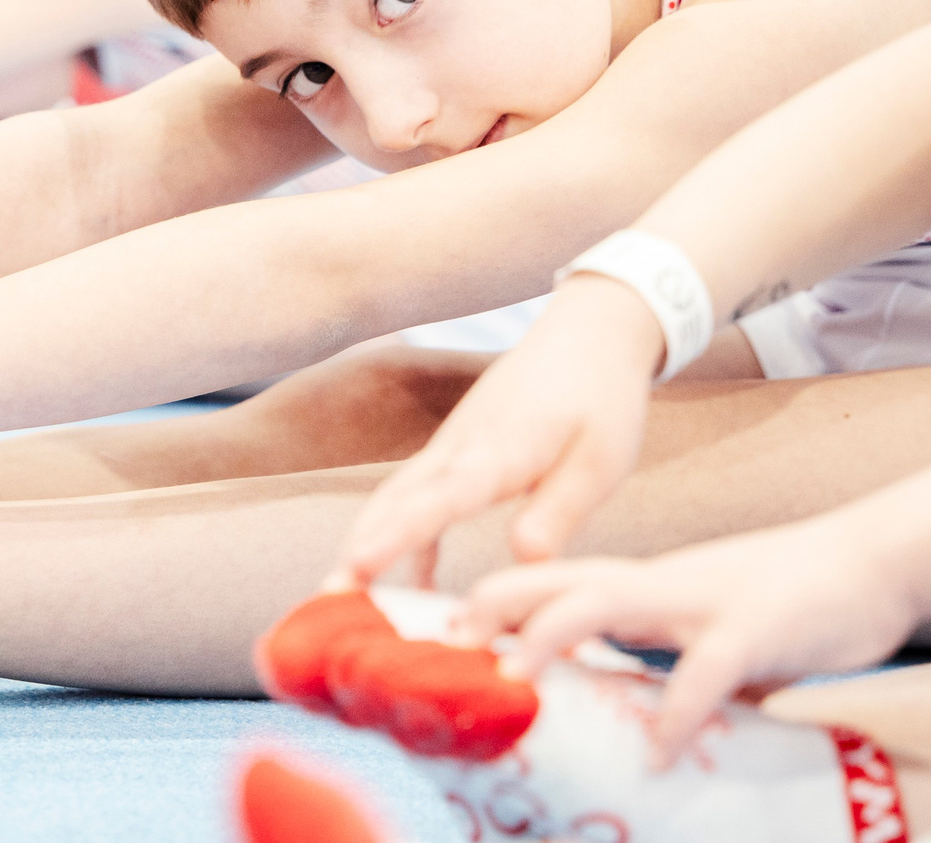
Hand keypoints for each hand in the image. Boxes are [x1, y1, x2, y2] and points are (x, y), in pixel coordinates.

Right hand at [330, 275, 663, 590]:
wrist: (590, 333)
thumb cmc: (601, 398)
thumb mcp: (600, 461)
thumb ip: (558, 513)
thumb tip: (521, 563)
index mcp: (500, 450)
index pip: (440, 499)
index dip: (399, 537)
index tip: (358, 565)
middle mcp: (463, 446)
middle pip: (398, 498)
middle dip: (362, 546)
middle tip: (329, 597)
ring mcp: (454, 444)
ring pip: (398, 495)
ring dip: (370, 540)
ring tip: (345, 594)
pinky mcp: (458, 448)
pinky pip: (419, 494)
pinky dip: (406, 535)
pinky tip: (412, 581)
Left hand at [462, 514, 919, 764]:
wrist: (870, 563)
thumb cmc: (780, 603)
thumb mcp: (702, 630)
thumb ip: (656, 665)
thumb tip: (615, 727)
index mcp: (645, 586)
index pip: (552, 582)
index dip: (492, 603)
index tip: (435, 635)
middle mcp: (659, 585)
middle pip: (560, 581)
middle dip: (496, 608)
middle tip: (443, 646)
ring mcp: (704, 600)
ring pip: (610, 600)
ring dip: (554, 635)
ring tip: (513, 676)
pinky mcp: (757, 627)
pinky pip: (709, 669)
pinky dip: (679, 708)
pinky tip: (660, 751)